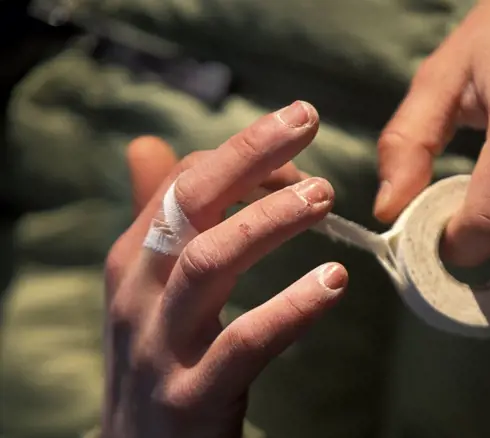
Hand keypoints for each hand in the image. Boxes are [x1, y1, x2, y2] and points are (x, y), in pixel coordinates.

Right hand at [103, 102, 346, 437]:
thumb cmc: (156, 355)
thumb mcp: (145, 286)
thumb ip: (154, 220)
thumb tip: (146, 146)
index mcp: (131, 260)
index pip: (181, 182)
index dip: (240, 156)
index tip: (294, 149)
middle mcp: (137, 293)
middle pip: (188, 204)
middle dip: (247, 156)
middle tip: (304, 120)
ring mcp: (161, 345)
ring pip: (210, 261)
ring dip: (269, 221)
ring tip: (324, 197)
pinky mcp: (193, 395)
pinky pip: (245, 342)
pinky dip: (291, 308)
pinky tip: (333, 282)